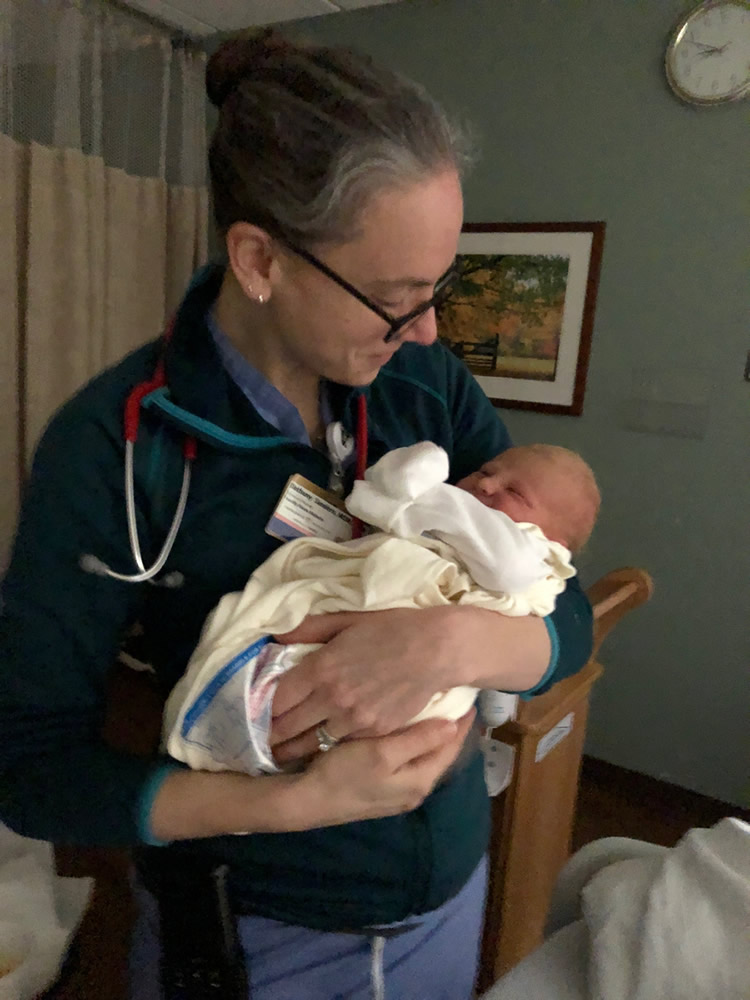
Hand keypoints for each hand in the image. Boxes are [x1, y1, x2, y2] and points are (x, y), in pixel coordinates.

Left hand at [269, 604, 549, 763]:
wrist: (438, 649)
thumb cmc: (393, 628)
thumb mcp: (348, 620)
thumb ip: (309, 628)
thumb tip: (276, 634)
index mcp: (321, 669)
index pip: (276, 699)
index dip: (258, 711)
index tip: (248, 718)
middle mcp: (332, 698)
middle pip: (287, 727)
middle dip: (268, 736)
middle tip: (256, 742)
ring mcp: (354, 719)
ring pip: (311, 743)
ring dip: (293, 749)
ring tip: (278, 754)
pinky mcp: (375, 732)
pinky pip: (340, 745)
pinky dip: (325, 750)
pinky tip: (315, 753)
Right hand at [292, 710, 475, 827]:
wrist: (306, 800)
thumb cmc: (343, 774)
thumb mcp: (382, 753)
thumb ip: (418, 740)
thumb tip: (453, 724)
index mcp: (420, 781)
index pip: (450, 748)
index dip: (461, 723)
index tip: (469, 698)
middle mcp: (414, 789)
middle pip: (439, 753)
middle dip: (447, 728)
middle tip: (451, 698)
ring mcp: (397, 791)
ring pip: (422, 756)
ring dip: (429, 734)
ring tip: (433, 707)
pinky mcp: (381, 787)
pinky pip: (406, 760)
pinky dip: (411, 741)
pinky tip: (403, 727)